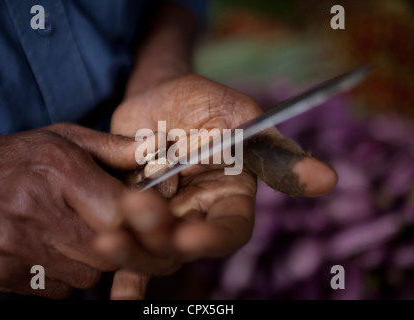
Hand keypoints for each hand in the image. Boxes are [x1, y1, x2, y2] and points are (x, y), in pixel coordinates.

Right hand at [0, 123, 175, 297]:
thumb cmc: (22, 158)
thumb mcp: (67, 139)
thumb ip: (115, 148)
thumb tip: (158, 151)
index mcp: (57, 171)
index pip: (116, 214)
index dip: (137, 220)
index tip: (140, 216)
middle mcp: (35, 212)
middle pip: (107, 252)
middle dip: (121, 245)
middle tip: (111, 227)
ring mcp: (16, 249)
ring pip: (87, 277)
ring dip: (94, 261)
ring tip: (79, 234)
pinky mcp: (4, 274)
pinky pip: (60, 290)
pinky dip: (68, 275)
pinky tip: (56, 249)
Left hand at [109, 74, 337, 297]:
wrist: (153, 99)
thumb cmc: (201, 102)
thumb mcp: (237, 116)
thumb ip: (271, 150)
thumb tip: (327, 179)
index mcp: (228, 197)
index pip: (230, 230)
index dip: (214, 238)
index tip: (192, 235)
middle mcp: (197, 215)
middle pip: (183, 246)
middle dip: (159, 237)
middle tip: (136, 210)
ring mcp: (162, 218)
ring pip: (150, 250)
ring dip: (130, 251)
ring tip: (104, 240)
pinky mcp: (131, 215)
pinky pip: (125, 245)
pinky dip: (114, 265)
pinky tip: (102, 282)